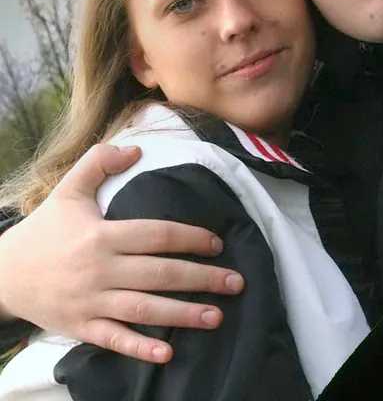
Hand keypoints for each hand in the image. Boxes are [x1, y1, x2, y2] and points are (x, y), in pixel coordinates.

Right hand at [0, 144, 244, 362]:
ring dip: (183, 315)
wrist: (1, 274)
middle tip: (236, 283)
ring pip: (144, 309)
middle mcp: (99, 270)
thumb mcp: (68, 191)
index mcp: (102, 236)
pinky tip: (168, 354)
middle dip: (202, 279)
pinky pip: (114, 339)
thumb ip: (99, 163)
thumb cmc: (44, 232)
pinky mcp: (81, 327)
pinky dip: (140, 348)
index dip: (191, 238)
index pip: (157, 235)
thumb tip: (135, 151)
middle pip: (160, 273)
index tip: (218, 243)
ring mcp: (90, 301)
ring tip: (217, 316)